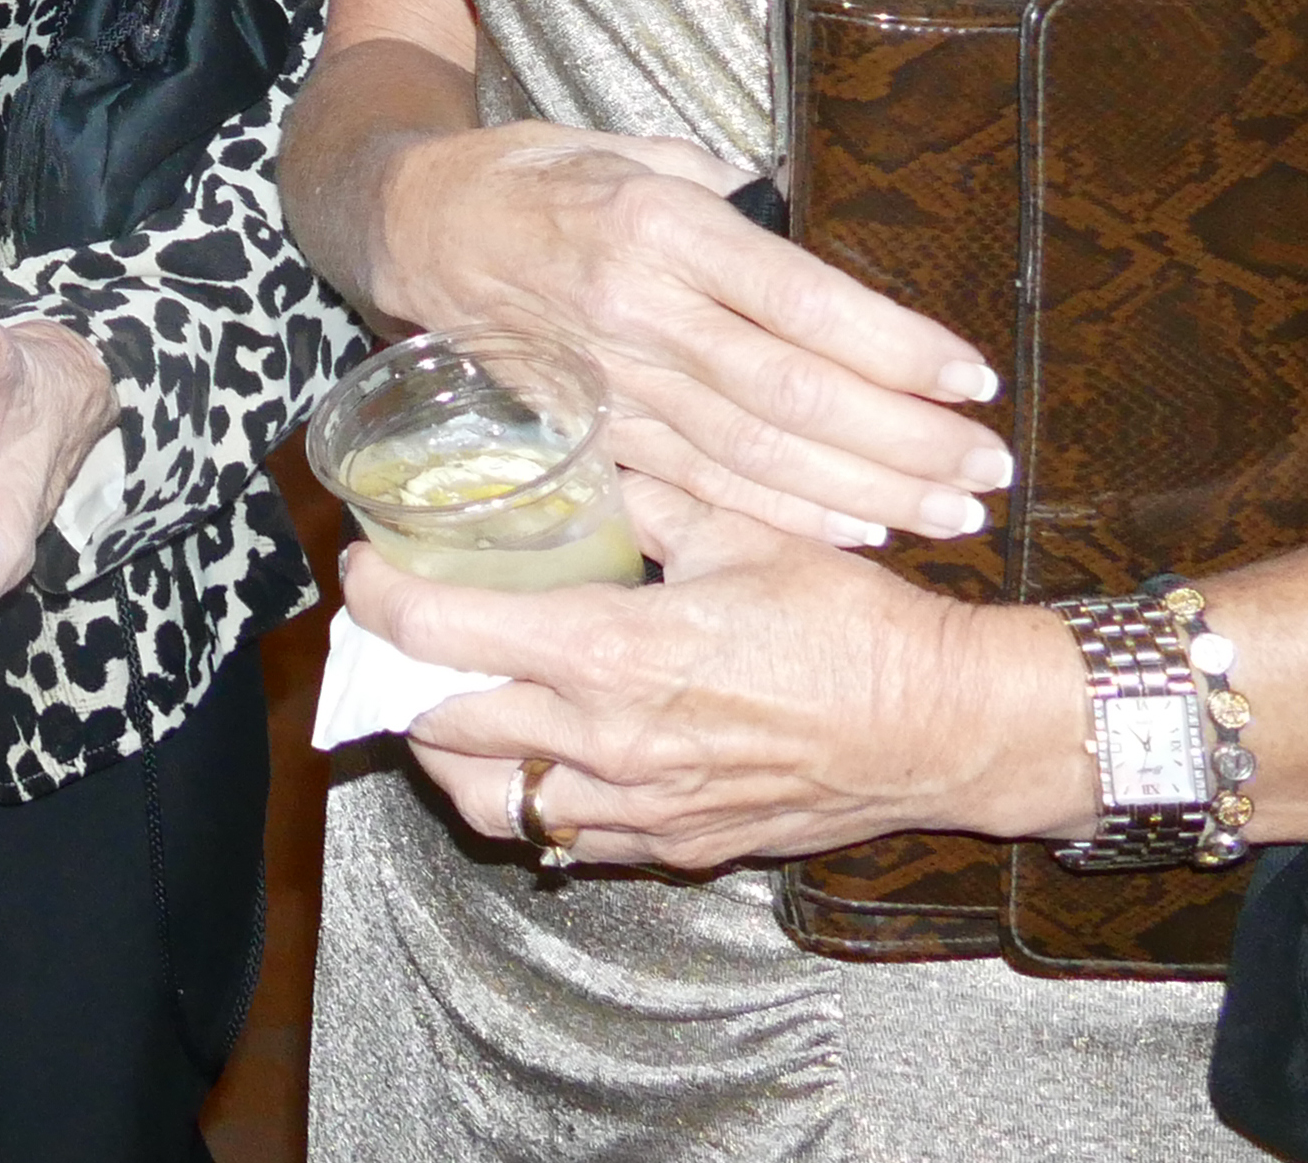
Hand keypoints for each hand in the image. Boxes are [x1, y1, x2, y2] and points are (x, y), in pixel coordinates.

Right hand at [357, 120, 1006, 546]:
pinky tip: (855, 527)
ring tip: (952, 512)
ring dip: (863, 489)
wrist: (409, 225)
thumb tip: (804, 232)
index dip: (894, 347)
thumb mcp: (627, 146)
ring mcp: (611, 381)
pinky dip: (780, 510)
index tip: (974, 378)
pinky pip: (698, 481)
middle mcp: (637, 308)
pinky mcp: (592, 429)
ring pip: (753, 450)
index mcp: (657, 225)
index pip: (799, 299)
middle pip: (791, 391)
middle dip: (903, 439)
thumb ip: (721, 192)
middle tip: (990, 469)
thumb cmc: (532, 173)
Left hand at [367, 471, 1085, 870]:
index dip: (381, 599)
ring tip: (450, 710)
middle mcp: (608, 742)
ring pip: (492, 803)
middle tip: (396, 640)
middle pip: (441, 727)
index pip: (442, 632)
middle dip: (400, 682)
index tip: (365, 570)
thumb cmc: (851, 623)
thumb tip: (586, 460)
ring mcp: (640, 807)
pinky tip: (538, 757)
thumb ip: (645, 500)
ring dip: (451, 758)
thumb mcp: (738, 531)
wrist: (943, 725)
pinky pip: (570, 839)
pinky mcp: (677, 846)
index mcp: (611, 653)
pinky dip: (533, 801)